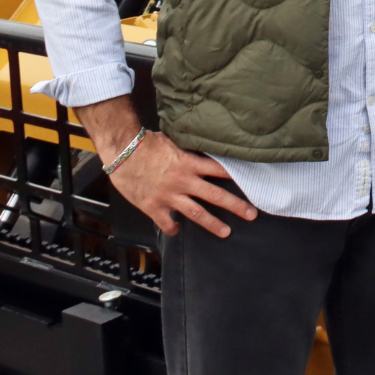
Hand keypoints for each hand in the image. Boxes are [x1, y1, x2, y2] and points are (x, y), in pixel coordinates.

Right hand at [77, 96, 254, 237]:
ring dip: (212, 224)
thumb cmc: (145, 143)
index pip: (219, 170)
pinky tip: (177, 230)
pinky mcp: (153, 206)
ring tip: (226, 232)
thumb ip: (187, 151)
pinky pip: (167, 222)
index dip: (237, 176)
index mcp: (189, 163)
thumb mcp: (172, 142)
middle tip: (251, 214)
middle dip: (235, 206)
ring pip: (196, 213)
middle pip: (215, 195)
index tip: (252, 183)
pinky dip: (173, 227)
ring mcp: (169, 196)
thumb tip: (201, 151)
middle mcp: (183, 181)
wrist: (121, 151)